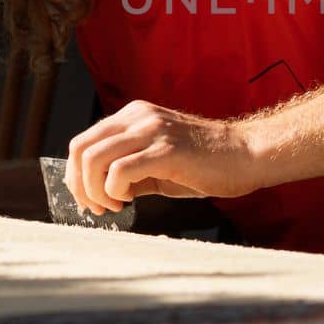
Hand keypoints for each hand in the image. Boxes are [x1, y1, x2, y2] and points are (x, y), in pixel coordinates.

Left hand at [66, 100, 262, 215]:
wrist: (247, 155)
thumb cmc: (205, 163)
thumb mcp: (157, 160)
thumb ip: (127, 168)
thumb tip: (95, 191)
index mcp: (134, 115)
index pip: (83, 141)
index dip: (76, 175)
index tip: (91, 200)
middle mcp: (138, 116)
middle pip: (80, 148)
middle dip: (78, 185)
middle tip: (97, 208)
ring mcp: (152, 130)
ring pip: (93, 159)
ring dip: (94, 191)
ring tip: (114, 205)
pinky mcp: (166, 150)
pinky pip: (119, 171)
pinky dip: (114, 192)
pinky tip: (129, 200)